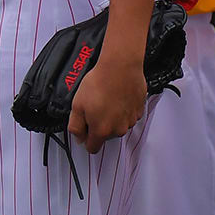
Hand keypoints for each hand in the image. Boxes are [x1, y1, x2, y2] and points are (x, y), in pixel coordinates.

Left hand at [68, 27, 148, 153]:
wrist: (120, 67)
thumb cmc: (99, 83)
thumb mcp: (77, 105)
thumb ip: (76, 126)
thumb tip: (79, 137)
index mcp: (101, 130)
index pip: (93, 148)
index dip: (86, 139)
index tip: (86, 130)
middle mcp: (118, 129)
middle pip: (106, 135)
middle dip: (99, 125)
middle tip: (95, 107)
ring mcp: (130, 120)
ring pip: (118, 125)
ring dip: (112, 116)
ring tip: (107, 99)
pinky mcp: (138, 110)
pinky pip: (128, 115)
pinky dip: (123, 109)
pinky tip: (117, 96)